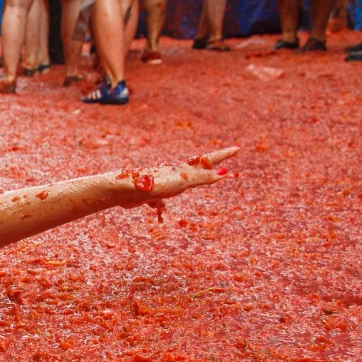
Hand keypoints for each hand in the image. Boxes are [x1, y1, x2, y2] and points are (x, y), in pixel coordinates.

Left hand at [116, 146, 239, 207]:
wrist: (123, 190)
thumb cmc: (153, 185)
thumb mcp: (181, 181)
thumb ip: (201, 178)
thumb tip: (224, 174)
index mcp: (185, 170)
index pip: (209, 161)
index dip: (224, 155)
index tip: (238, 147)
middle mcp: (175, 174)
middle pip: (198, 169)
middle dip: (212, 166)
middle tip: (225, 160)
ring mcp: (163, 182)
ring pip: (180, 183)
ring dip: (189, 182)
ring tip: (191, 182)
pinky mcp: (151, 193)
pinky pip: (161, 201)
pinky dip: (161, 206)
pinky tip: (159, 214)